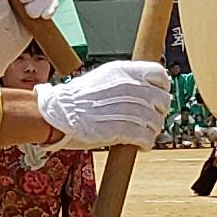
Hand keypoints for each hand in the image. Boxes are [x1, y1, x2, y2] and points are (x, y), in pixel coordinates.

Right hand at [32, 59, 172, 148]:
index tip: (157, 96)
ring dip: (152, 131)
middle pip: (162, 100)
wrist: (55, 114)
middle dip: (158, 112)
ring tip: (142, 134)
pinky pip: (146, 137)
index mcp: (123, 71)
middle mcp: (128, 87)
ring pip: (156, 121)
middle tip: (149, 120)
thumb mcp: (102, 78)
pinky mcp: (122, 129)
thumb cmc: (76, 99)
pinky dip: (146, 143)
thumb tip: (145, 88)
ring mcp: (126, 108)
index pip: (160, 74)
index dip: (162, 87)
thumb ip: (125, 81)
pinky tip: (139, 145)